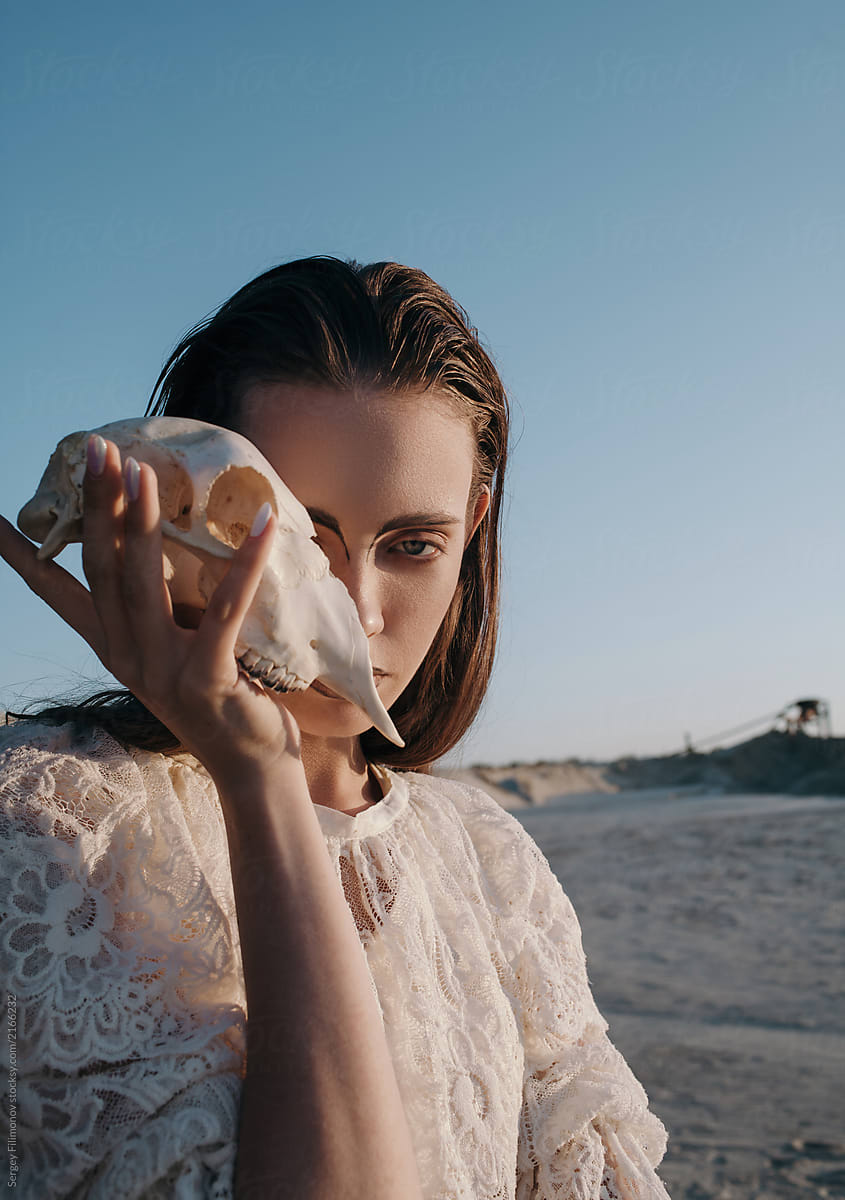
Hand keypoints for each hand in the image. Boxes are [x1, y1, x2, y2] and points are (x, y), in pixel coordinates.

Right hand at [0, 435, 302, 788]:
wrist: (250, 770)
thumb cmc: (219, 701)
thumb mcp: (174, 652)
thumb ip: (159, 609)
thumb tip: (164, 548)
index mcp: (113, 647)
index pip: (57, 592)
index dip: (23, 553)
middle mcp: (127, 656)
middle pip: (102, 568)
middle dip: (96, 504)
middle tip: (97, 447)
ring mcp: (163, 670)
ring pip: (144, 583)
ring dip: (142, 521)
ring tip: (142, 468)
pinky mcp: (207, 679)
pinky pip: (227, 609)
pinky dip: (246, 562)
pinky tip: (262, 521)